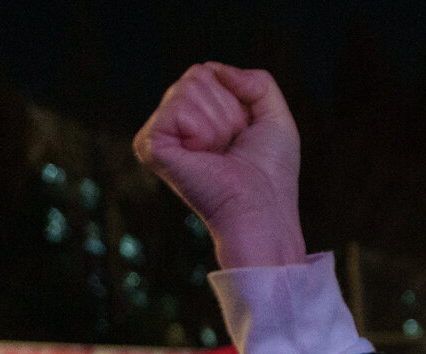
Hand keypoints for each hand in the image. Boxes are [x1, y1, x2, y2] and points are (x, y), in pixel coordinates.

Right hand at [134, 63, 304, 268]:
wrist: (263, 212)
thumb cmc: (271, 176)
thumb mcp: (277, 118)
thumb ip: (258, 82)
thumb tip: (215, 69)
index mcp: (200, 117)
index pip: (209, 72)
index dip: (237, 101)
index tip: (244, 136)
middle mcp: (176, 123)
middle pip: (197, 75)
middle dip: (227, 111)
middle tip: (232, 149)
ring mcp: (160, 134)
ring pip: (187, 88)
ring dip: (218, 123)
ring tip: (219, 155)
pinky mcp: (149, 145)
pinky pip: (176, 108)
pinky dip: (200, 131)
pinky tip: (203, 157)